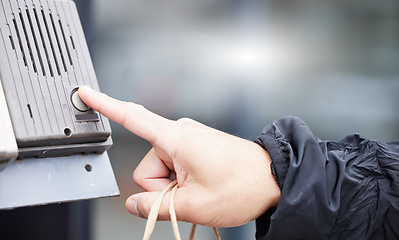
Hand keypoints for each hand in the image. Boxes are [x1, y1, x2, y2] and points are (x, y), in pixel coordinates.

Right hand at [78, 86, 279, 227]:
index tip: (86, 94)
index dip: (106, 105)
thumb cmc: (243, 186)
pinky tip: (200, 186)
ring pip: (160, 170)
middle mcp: (181, 134)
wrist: (272, 178)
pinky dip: (180, 181)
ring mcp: (188, 140)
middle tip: (189, 195)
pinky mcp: (195, 147)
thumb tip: (133, 204)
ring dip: (173, 187)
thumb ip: (155, 207)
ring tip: (200, 190)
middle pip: (147, 167)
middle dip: (162, 188)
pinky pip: (173, 166)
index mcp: (177, 139)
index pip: (132, 117)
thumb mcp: (194, 205)